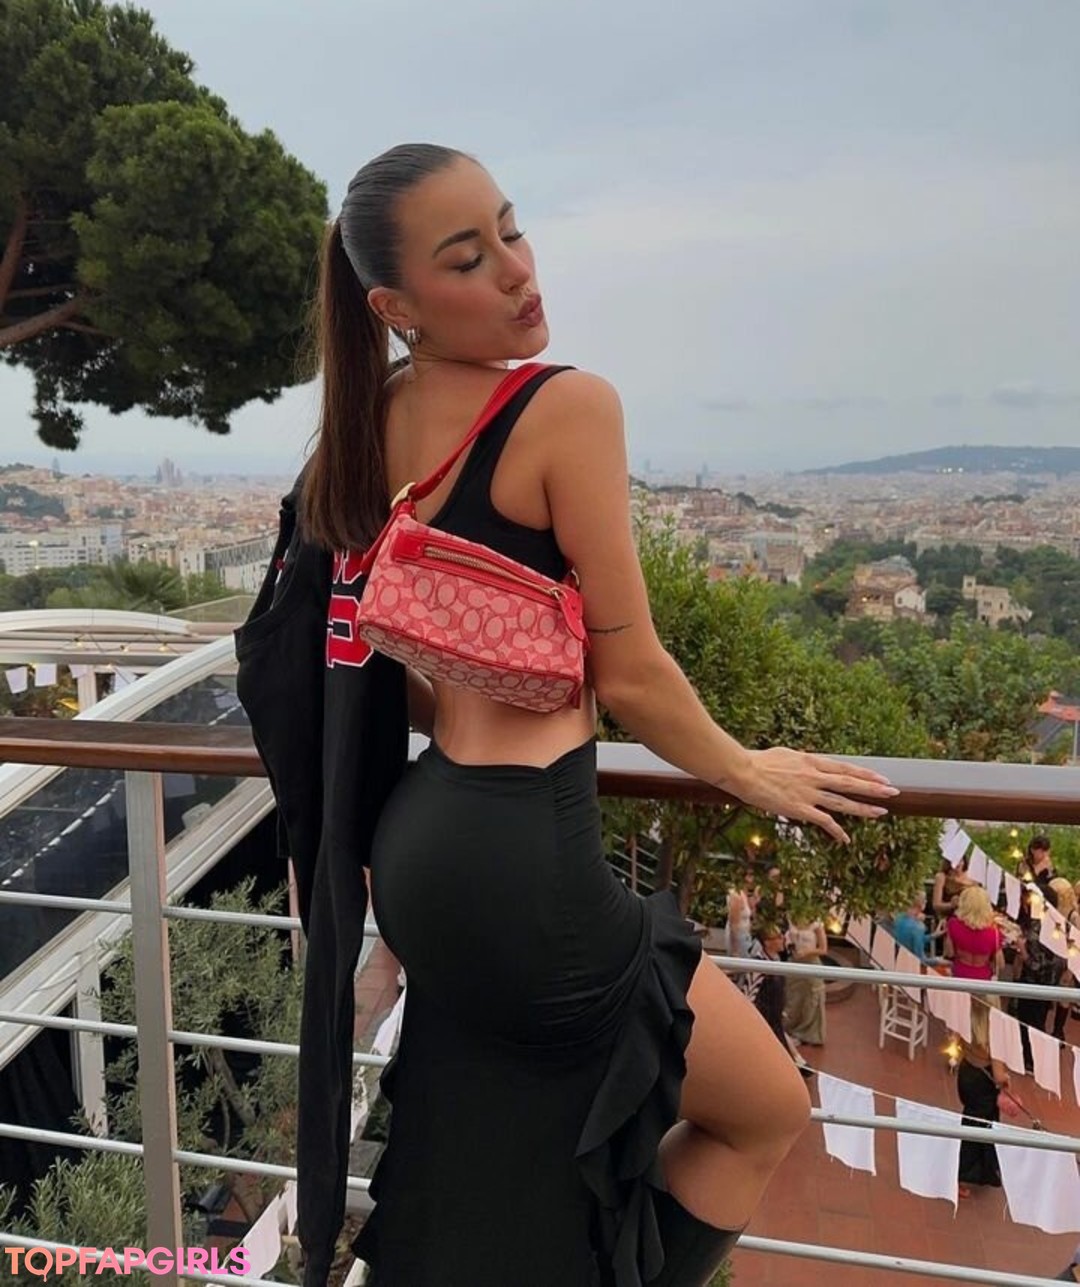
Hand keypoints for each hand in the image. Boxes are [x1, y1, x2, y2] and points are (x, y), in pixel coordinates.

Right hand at [736, 747, 899, 844]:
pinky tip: (846, 839)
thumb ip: (801, 762)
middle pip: (850, 783)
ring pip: (843, 802)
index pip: (844, 768)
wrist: (744, 772)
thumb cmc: (759, 762)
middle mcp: (815, 777)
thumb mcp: (786, 755)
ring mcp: (809, 794)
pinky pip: (824, 822)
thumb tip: (808, 764)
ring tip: (881, 812)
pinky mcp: (800, 809)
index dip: (863, 773)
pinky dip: (836, 831)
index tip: (880, 777)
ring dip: (863, 808)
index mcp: (811, 762)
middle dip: (873, 788)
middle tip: (893, 791)